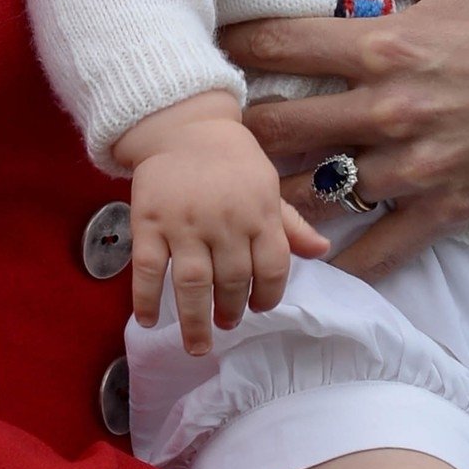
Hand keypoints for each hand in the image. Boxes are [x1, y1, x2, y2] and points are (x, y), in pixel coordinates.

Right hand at [115, 92, 328, 354]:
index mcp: (260, 211)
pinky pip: (146, 269)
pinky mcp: (148, 222)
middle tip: (226, 324)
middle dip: (231, 311)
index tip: (260, 308)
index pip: (273, 266)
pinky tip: (149, 321)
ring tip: (198, 343)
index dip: (270, 295)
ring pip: (191, 283)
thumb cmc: (233, 161)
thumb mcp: (269, 186)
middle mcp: (225, 220)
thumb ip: (291, 224)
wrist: (185, 125)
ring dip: (194, 320)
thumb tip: (323, 251)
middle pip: (231, 281)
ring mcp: (184, 223)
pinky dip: (146, 299)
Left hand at [221, 0, 468, 281]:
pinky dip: (339, 260)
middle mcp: (391, 110)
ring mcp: (418, 167)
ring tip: (240, 183)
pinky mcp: (447, 208)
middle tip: (209, 122)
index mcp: (389, 43)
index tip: (204, 43)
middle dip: (233, 125)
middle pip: (278, 129)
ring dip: (271, 190)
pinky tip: (308, 255)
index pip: (279, 47)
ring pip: (313, 193)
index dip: (230, 44)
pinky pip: (377, 251)